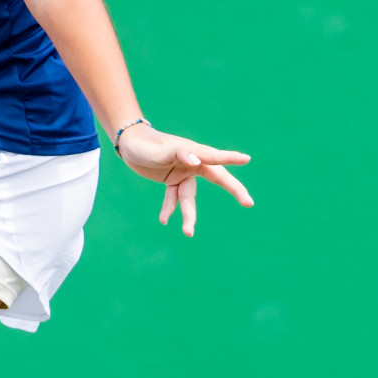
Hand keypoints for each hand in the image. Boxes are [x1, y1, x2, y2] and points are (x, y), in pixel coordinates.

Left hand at [115, 123, 252, 235]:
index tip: (247, 159)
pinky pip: (173, 198)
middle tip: (249, 203)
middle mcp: (192, 162)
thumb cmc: (144, 144)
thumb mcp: (159, 150)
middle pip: (217, 177)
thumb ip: (179, 154)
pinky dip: (169, 208)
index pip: (213, 156)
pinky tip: (163, 220)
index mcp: (191, 150)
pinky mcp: (172, 180)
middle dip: (233, 189)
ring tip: (188, 233)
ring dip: (189, 215)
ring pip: (190, 197)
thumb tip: (196, 160)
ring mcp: (183, 172)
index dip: (230, 158)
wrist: (128, 143)